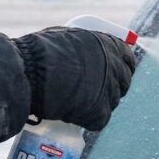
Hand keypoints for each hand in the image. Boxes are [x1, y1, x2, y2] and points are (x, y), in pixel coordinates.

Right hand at [13, 28, 135, 130]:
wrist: (31, 72)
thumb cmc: (41, 51)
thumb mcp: (68, 37)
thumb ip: (85, 47)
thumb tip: (87, 55)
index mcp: (109, 44)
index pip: (127, 59)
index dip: (120, 67)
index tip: (112, 73)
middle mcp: (114, 66)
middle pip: (124, 82)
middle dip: (111, 87)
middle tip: (94, 91)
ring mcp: (109, 90)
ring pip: (112, 102)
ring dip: (98, 103)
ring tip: (75, 101)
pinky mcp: (100, 112)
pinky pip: (99, 120)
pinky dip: (87, 120)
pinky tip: (72, 113)